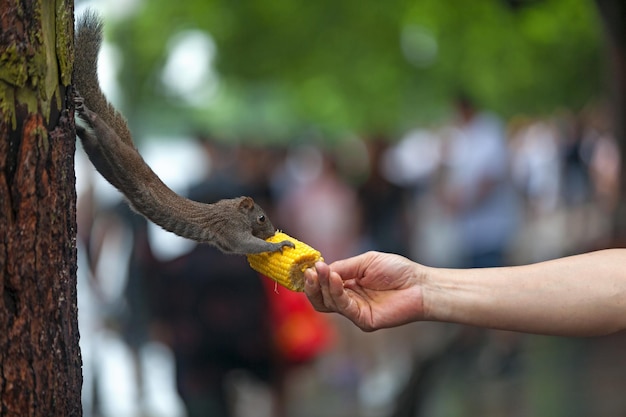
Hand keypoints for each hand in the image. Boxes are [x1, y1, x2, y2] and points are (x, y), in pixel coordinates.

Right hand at [304, 251, 425, 330]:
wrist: (420, 284)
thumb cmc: (397, 271)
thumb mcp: (365, 262)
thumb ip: (343, 267)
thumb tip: (321, 268)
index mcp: (348, 285)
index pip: (324, 285)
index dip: (315, 277)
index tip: (309, 266)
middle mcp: (349, 300)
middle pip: (321, 298)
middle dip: (313, 285)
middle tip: (310, 271)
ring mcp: (355, 311)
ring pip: (329, 304)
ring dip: (323, 286)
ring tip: (323, 271)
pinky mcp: (363, 320)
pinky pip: (344, 308)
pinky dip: (336, 293)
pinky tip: (335, 279)